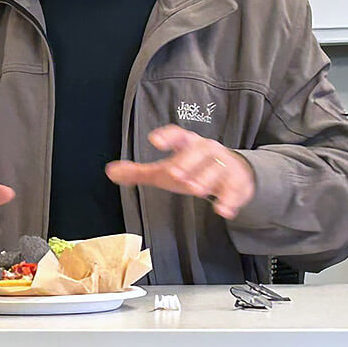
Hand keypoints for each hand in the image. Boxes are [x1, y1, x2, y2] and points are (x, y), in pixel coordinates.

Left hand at [105, 124, 254, 218]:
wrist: (230, 172)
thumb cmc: (191, 168)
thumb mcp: (165, 170)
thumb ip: (138, 171)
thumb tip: (110, 171)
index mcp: (187, 144)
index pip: (177, 135)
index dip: (166, 137)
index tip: (155, 141)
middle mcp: (207, 151)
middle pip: (198, 152)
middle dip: (188, 162)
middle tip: (176, 174)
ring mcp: (224, 166)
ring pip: (217, 170)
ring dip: (206, 179)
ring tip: (196, 189)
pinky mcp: (237, 183)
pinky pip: (235, 191)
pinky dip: (230, 200)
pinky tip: (223, 211)